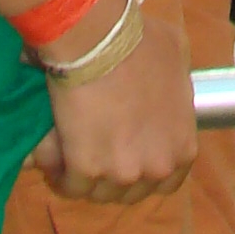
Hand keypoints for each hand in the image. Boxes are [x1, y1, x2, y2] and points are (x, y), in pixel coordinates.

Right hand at [32, 12, 196, 201]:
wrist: (101, 41)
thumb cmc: (141, 42)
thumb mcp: (177, 58)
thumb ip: (176, 87)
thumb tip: (166, 86)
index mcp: (182, 147)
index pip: (167, 182)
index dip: (144, 169)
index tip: (128, 154)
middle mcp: (155, 168)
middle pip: (130, 191)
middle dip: (112, 175)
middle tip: (95, 150)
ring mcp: (121, 174)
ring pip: (97, 192)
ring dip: (84, 177)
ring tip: (69, 151)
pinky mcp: (86, 171)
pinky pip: (69, 186)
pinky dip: (58, 172)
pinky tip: (52, 154)